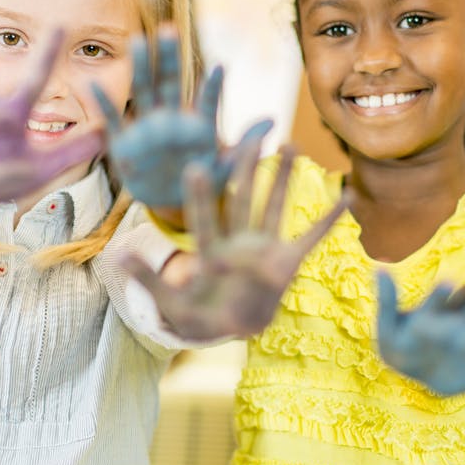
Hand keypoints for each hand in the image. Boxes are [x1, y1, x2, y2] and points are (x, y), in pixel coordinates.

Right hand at [94, 32, 270, 208]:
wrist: (169, 201)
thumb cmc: (201, 182)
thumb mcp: (226, 170)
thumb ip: (246, 147)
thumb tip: (273, 121)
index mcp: (198, 126)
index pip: (207, 102)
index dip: (213, 87)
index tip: (220, 68)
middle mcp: (172, 120)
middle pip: (171, 83)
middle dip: (170, 57)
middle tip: (169, 28)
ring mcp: (146, 128)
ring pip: (143, 92)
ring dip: (141, 68)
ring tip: (138, 41)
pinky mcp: (125, 144)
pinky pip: (113, 120)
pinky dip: (104, 104)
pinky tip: (93, 84)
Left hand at [118, 145, 350, 339]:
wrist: (228, 328)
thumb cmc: (198, 315)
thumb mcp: (172, 303)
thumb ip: (149, 280)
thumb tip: (116, 256)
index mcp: (210, 250)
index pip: (205, 219)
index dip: (202, 196)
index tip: (197, 166)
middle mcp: (237, 241)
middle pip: (242, 199)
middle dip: (245, 169)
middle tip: (248, 136)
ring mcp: (263, 249)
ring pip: (274, 206)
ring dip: (284, 178)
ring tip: (291, 145)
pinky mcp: (286, 262)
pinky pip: (311, 237)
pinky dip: (329, 220)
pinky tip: (347, 197)